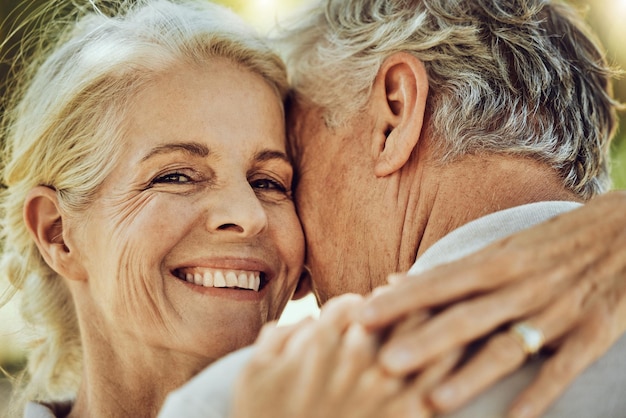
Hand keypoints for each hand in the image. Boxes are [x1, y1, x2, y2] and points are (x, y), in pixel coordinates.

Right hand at [231, 294, 432, 417]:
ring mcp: (386, 386)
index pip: (351, 304)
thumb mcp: (253, 372)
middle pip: (392, 309)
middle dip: (400, 298)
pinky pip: (439, 376)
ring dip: (430, 317)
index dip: (358, 304)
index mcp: (321, 342)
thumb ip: (278, 335)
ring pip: (422, 332)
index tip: (364, 308)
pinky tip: (453, 350)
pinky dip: (449, 357)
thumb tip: (311, 321)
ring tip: (434, 313)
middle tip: (405, 297)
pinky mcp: (408, 415)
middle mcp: (357, 357)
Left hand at [358, 191, 625, 417]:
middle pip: (465, 317)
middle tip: (385, 363)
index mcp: (495, 261)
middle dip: (425, 341)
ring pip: (506, 348)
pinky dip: (538, 396)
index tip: (363, 315)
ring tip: (435, 401)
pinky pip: (562, 370)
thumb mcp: (502, 246)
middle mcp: (520, 286)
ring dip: (470, 376)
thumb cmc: (552, 242)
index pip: (438, 282)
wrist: (625, 232)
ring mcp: (555, 311)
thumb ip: (451, 269)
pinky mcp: (591, 333)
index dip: (400, 300)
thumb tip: (396, 280)